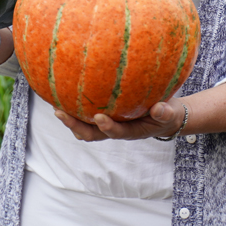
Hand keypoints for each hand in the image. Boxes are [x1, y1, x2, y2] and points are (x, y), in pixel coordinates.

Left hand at [53, 100, 185, 141]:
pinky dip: (75, 108)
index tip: (99, 117)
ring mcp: (109, 122)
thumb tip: (159, 108)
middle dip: (74, 125)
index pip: (116, 132)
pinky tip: (65, 92)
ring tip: (55, 105)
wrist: (165, 115)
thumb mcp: (170, 114)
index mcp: (130, 131)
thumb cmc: (167, 114)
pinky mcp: (105, 114)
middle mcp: (115, 129)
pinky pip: (86, 114)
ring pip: (84, 127)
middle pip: (91, 134)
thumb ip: (165, 113)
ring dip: (70, 119)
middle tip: (60, 112)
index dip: (106, 127)